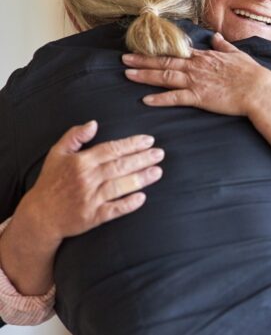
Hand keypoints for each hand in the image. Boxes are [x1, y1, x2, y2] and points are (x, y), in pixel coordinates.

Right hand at [14, 120, 163, 245]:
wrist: (40, 215)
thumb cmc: (51, 182)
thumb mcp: (57, 154)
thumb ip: (74, 136)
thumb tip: (93, 123)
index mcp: (80, 162)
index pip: (111, 149)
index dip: (131, 144)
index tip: (149, 140)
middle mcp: (86, 179)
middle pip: (119, 166)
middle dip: (142, 159)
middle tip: (160, 154)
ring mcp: (90, 199)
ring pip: (119, 186)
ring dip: (140, 179)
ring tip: (158, 172)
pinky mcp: (92, 217)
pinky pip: (113, 210)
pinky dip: (127, 204)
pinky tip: (142, 198)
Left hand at [122, 33, 270, 115]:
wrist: (259, 89)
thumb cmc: (251, 74)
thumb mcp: (238, 55)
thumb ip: (224, 46)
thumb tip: (216, 37)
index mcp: (205, 57)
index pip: (177, 52)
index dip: (159, 51)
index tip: (144, 48)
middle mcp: (196, 67)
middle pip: (165, 62)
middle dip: (143, 60)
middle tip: (124, 59)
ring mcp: (196, 81)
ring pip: (165, 77)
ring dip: (145, 75)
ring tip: (128, 74)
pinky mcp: (199, 97)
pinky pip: (175, 98)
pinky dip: (160, 99)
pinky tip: (146, 100)